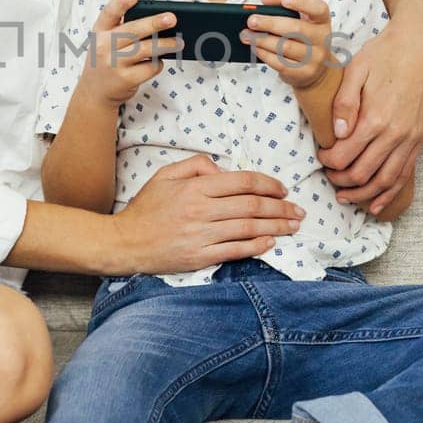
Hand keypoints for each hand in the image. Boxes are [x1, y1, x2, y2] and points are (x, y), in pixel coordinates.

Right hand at [80, 0, 181, 106]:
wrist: (94, 93)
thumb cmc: (107, 61)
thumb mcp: (105, 43)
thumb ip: (123, 31)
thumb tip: (158, 22)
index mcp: (100, 32)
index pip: (109, 13)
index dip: (121, 3)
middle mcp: (104, 46)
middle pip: (132, 31)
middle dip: (154, 23)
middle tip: (172, 18)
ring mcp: (113, 63)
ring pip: (145, 49)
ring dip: (165, 45)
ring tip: (179, 42)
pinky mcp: (125, 79)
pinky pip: (149, 68)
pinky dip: (157, 64)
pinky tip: (158, 62)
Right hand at [111, 154, 305, 274]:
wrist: (124, 243)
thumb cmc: (146, 208)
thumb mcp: (165, 175)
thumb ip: (196, 165)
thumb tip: (223, 169)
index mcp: (195, 187)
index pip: (242, 181)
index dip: (268, 184)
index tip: (282, 189)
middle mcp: (201, 210)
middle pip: (252, 205)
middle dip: (281, 207)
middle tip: (298, 210)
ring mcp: (201, 236)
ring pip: (249, 228)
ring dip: (276, 226)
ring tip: (293, 226)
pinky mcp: (199, 257)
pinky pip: (235, 251)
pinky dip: (256, 246)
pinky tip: (271, 242)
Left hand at [239, 0, 338, 90]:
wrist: (314, 69)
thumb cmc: (302, 36)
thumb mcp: (299, 15)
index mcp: (322, 20)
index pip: (317, 8)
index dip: (302, 3)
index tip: (284, 0)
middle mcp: (322, 38)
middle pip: (296, 29)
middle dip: (271, 24)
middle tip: (251, 20)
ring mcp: (315, 58)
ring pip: (285, 47)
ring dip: (262, 40)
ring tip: (246, 35)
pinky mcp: (304, 73)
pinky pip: (281, 63)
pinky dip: (264, 54)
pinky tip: (254, 47)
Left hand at [318, 22, 422, 214]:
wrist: (420, 45)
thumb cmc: (384, 54)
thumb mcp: (356, 70)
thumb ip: (344, 103)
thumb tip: (338, 133)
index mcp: (375, 118)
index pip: (344, 155)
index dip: (327, 161)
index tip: (320, 155)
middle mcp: (395, 134)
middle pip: (362, 174)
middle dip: (339, 179)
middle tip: (328, 174)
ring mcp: (411, 139)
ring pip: (384, 181)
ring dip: (362, 194)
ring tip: (344, 196)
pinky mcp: (419, 140)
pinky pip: (404, 175)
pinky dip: (388, 194)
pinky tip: (375, 204)